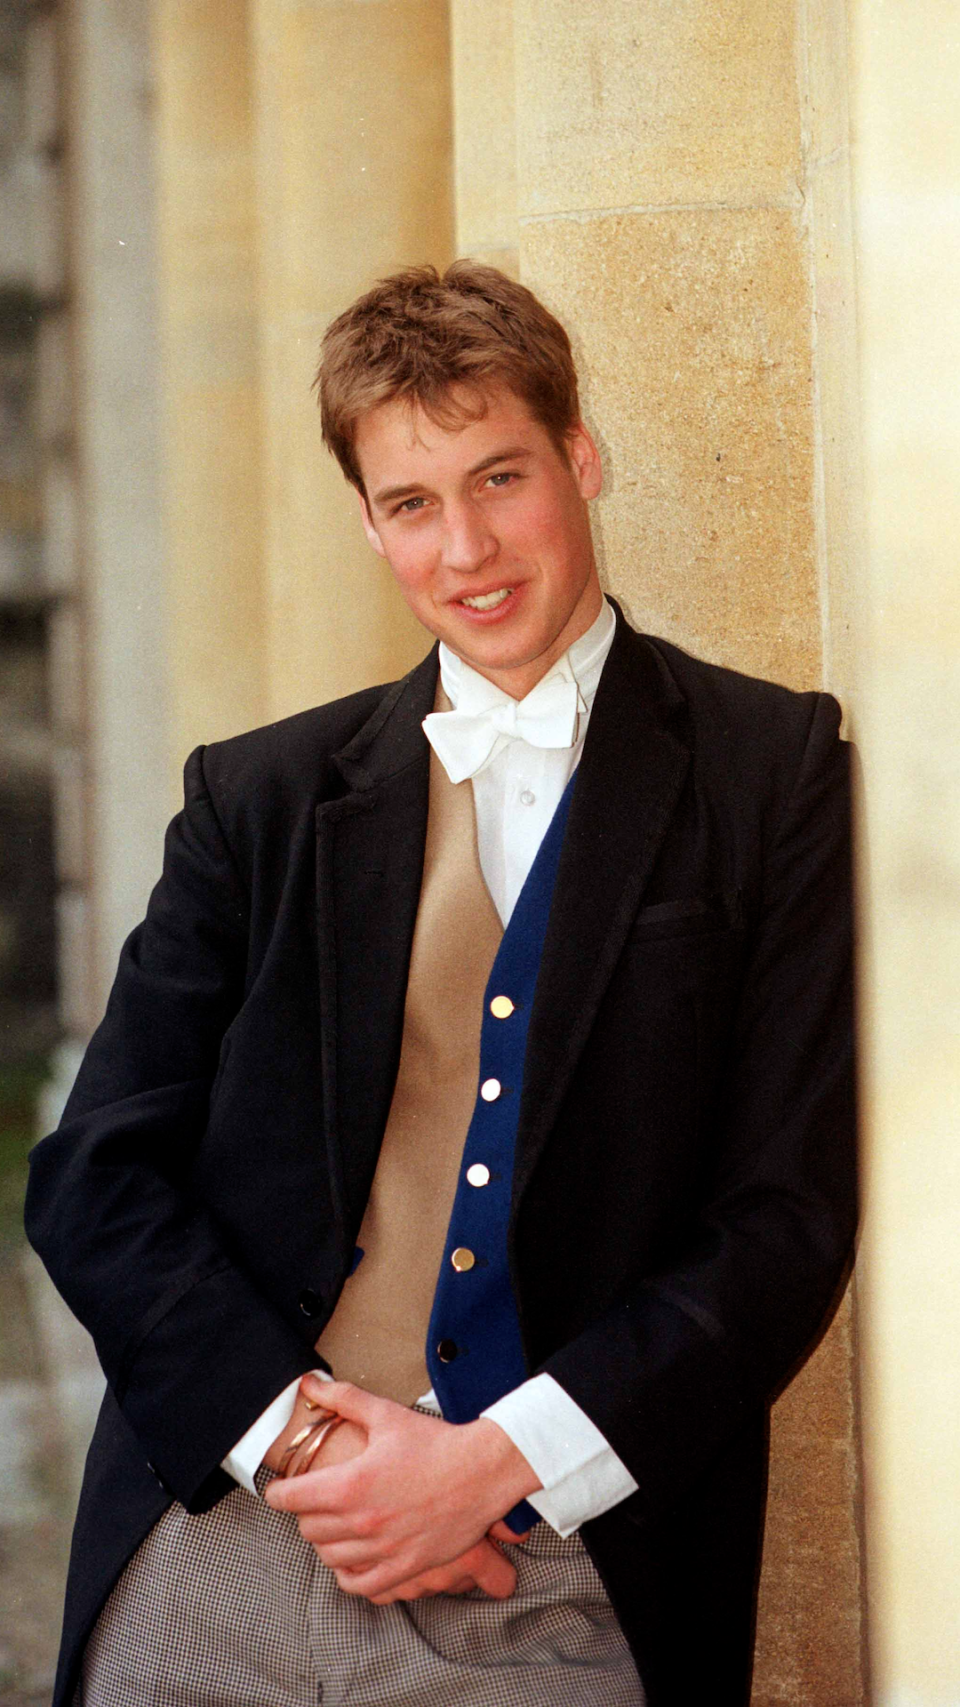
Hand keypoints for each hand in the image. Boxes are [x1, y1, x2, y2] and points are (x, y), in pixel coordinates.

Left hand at [263, 1378, 539, 1598]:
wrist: (481, 1471)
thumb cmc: (434, 1442)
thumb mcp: (386, 1414)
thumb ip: (343, 1398)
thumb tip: (309, 1385)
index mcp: (351, 1484)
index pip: (291, 1499)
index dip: (278, 1492)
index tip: (279, 1488)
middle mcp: (362, 1522)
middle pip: (308, 1529)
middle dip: (305, 1512)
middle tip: (315, 1499)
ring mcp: (383, 1549)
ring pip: (328, 1557)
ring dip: (325, 1540)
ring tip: (334, 1524)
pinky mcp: (405, 1567)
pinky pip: (359, 1585)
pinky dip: (347, 1574)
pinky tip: (351, 1557)